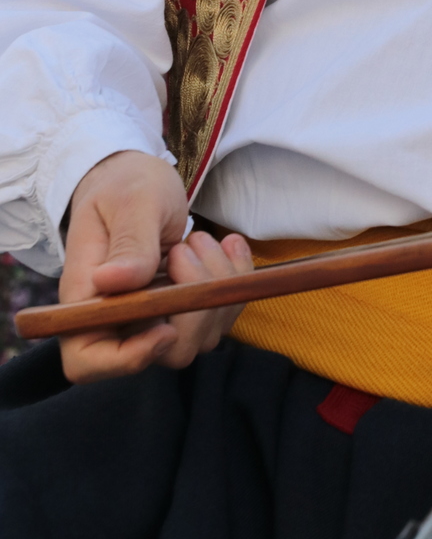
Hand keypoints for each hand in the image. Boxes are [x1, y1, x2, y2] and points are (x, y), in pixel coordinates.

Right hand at [58, 150, 253, 383]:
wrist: (136, 178)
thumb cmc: (125, 186)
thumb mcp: (131, 202)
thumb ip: (129, 243)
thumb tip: (111, 283)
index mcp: (88, 296)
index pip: (88, 360)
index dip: (127, 359)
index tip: (165, 327)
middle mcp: (119, 314)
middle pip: (161, 352)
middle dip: (193, 309)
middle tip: (187, 249)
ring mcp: (155, 313)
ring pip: (200, 335)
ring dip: (216, 286)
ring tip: (201, 238)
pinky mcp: (185, 303)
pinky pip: (222, 312)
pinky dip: (235, 279)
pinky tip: (229, 243)